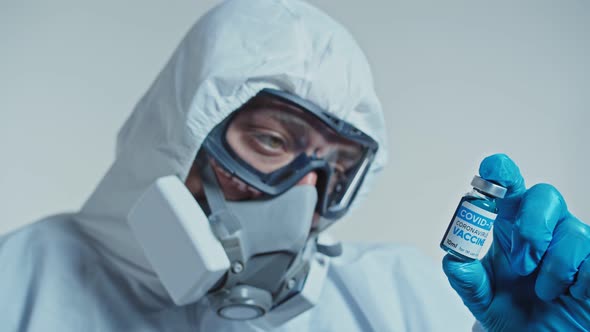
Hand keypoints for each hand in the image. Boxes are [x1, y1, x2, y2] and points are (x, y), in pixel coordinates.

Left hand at [442, 154, 589, 330]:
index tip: (494, 167)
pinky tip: (570, 294)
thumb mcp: (481, 297)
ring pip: (574, 232)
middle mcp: (543, 227)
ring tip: (544, 291)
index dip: (502, 172)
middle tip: (521, 265)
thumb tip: (454, 258)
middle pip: (545, 196)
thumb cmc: (512, 311)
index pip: (507, 187)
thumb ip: (466, 277)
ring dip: (554, 268)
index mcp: (510, 225)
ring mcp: (572, 243)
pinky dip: (578, 282)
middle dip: (532, 229)